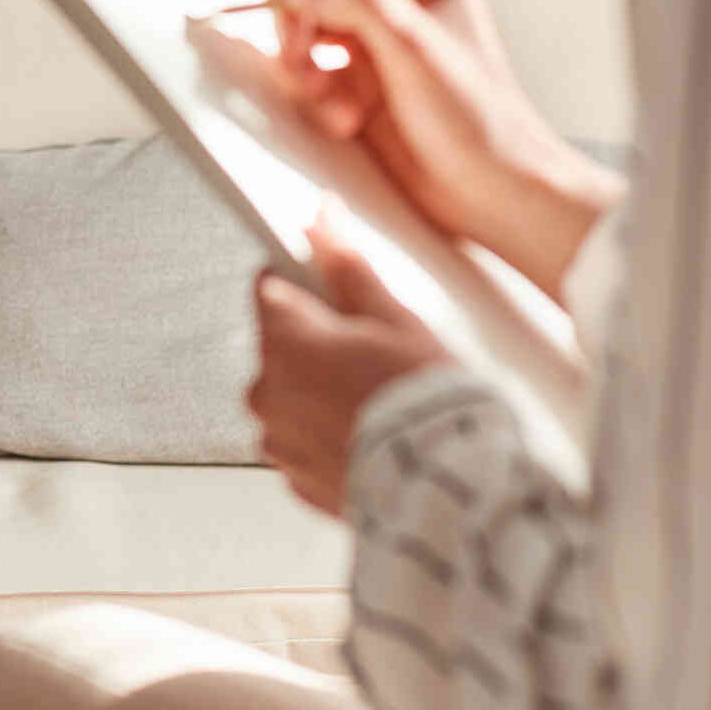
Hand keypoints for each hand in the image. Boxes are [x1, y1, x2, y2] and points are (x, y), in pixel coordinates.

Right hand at [190, 0, 620, 298]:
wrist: (491, 190)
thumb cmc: (476, 118)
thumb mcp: (415, 46)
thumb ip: (357, 2)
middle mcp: (397, 2)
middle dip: (299, 18)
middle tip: (298, 56)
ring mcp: (375, 45)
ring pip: (304, 29)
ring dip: (303, 64)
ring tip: (324, 96)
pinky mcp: (357, 87)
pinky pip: (310, 75)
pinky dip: (315, 98)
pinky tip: (343, 121)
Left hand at [248, 200, 451, 514]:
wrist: (444, 489)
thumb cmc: (423, 403)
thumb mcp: (393, 319)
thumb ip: (347, 266)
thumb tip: (321, 220)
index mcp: (283, 341)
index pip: (268, 285)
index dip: (302, 281)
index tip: (329, 288)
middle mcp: (266, 391)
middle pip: (281, 343)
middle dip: (318, 341)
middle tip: (374, 352)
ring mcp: (277, 438)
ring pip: (291, 393)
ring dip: (320, 389)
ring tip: (377, 398)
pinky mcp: (294, 477)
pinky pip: (303, 438)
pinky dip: (327, 431)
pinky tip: (369, 432)